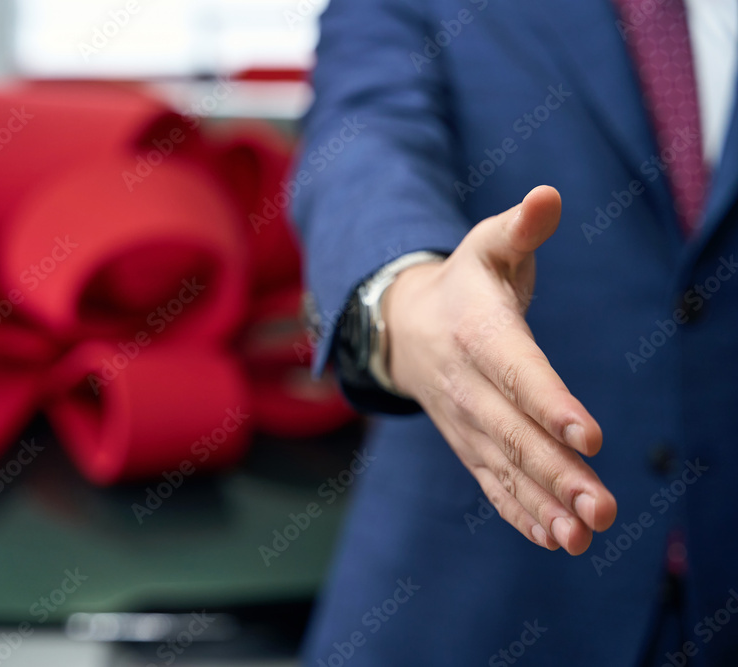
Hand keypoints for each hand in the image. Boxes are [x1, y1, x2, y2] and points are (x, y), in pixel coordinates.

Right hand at [382, 186, 615, 554]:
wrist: (405, 328)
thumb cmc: (463, 282)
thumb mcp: (487, 246)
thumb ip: (520, 227)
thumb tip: (548, 197)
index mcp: (475, 331)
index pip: (515, 369)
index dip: (549, 402)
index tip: (588, 436)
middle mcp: (466, 383)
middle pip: (512, 432)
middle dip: (555, 472)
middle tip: (600, 508)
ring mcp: (464, 420)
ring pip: (504, 466)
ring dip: (542, 504)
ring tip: (583, 536)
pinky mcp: (467, 443)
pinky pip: (490, 482)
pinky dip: (519, 511)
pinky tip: (555, 539)